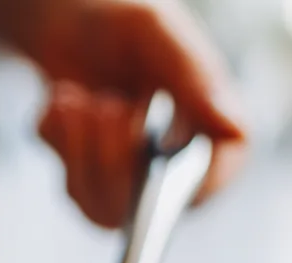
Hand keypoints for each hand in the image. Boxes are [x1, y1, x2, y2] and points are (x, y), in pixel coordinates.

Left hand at [0, 0, 247, 228]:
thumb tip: (233, 127)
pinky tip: (65, 105)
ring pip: (102, 208)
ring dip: (80, 150)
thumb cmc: (123, 27)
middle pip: (146, 207)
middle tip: (107, 105)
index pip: (210, 183)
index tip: (149, 159)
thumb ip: (194, 78)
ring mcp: (130, 186)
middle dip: (114, 158)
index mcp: (210, 134)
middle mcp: (174, 170)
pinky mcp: (89, 188)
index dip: (179, 186)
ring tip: (79, 99)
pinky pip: (70, 189)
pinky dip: (58, 140)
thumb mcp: (158, 35)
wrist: (69, 25)